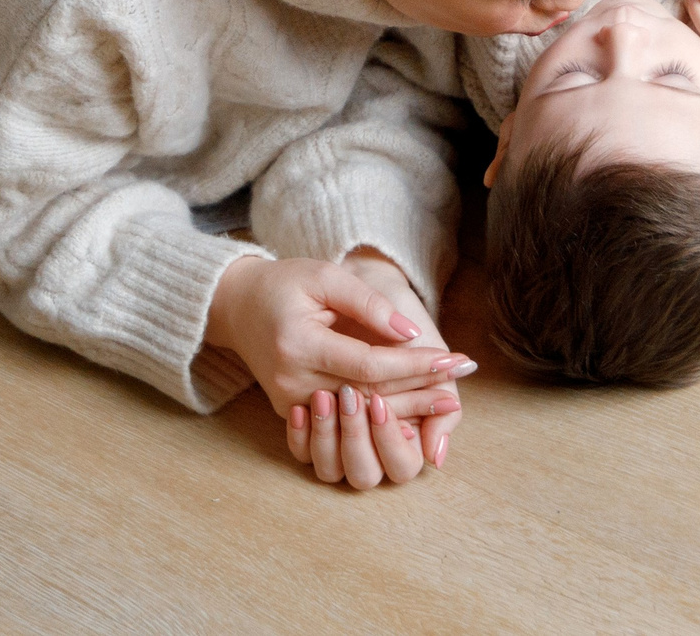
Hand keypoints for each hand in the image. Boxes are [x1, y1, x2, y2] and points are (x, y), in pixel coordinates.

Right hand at [205, 256, 468, 484]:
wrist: (237, 307)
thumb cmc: (285, 285)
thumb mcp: (325, 277)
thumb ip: (367, 304)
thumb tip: (410, 333)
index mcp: (298, 346)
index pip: (369, 365)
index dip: (414, 365)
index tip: (452, 358)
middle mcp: (292, 383)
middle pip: (368, 397)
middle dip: (420, 390)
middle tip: (461, 381)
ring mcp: (290, 403)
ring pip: (358, 417)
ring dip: (406, 411)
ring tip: (447, 401)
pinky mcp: (292, 413)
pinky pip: (342, 422)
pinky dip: (379, 419)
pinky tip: (412, 417)